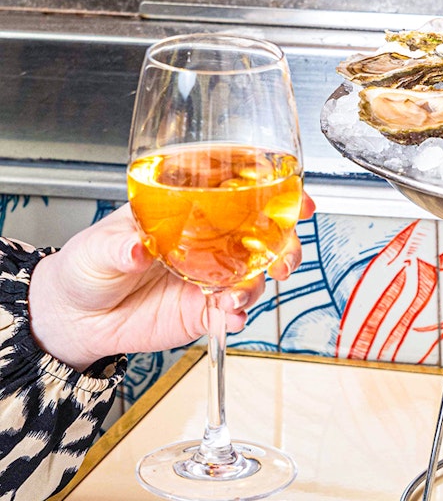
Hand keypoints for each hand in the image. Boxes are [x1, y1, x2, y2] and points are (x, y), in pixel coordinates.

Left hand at [27, 193, 315, 371]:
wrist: (75, 318)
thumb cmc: (86, 267)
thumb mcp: (94, 248)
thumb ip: (118, 247)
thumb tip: (136, 247)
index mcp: (189, 210)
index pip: (241, 194)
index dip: (276, 193)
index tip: (297, 200)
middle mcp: (209, 241)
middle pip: (265, 235)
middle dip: (285, 244)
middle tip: (282, 257)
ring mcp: (211, 275)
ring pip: (258, 273)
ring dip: (260, 282)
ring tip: (237, 294)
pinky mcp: (204, 311)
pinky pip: (235, 311)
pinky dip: (238, 314)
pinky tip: (228, 314)